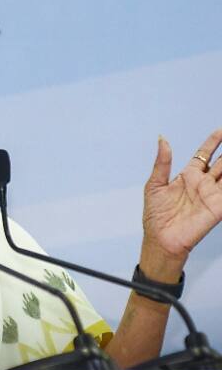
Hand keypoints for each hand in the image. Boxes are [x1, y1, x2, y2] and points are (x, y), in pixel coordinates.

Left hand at [141, 129, 221, 275]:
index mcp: (188, 176)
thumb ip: (162, 163)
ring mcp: (212, 194)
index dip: (212, 142)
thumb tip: (162, 139)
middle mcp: (203, 183)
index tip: (220, 130)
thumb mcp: (154, 184)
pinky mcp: (218, 207)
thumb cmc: (155, 215)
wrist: (160, 238)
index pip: (204, 155)